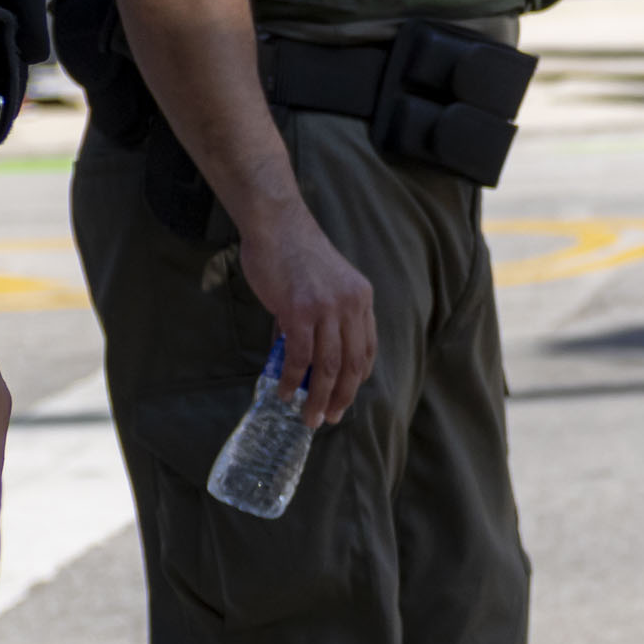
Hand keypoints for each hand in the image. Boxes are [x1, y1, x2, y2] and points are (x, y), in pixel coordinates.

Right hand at [245, 207, 382, 428]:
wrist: (277, 224)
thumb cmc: (294, 253)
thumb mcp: (321, 286)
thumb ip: (318, 320)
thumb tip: (301, 360)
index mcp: (361, 298)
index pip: (367, 348)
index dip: (357, 379)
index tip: (345, 398)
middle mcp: (351, 305)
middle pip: (353, 364)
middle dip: (342, 398)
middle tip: (328, 419)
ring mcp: (327, 309)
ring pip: (329, 367)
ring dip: (320, 398)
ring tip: (309, 417)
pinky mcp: (299, 311)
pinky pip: (299, 357)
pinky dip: (293, 380)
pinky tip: (286, 394)